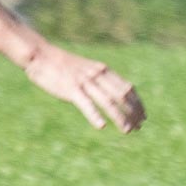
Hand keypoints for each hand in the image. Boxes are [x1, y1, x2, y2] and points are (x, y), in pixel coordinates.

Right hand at [25, 45, 145, 132]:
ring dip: (120, 117)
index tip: (144, 116)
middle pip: (122, 95)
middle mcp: (97, 75)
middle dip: (133, 112)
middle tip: (140, 127)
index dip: (138, 103)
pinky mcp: (71, 89)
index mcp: (103, 70)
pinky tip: (102, 126)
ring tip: (128, 130)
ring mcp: (84, 82)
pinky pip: (86, 103)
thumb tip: (112, 93)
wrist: (41, 55)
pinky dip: (95, 115)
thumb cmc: (63, 65)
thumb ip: (99, 79)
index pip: (127, 87)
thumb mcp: (87, 69)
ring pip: (108, 101)